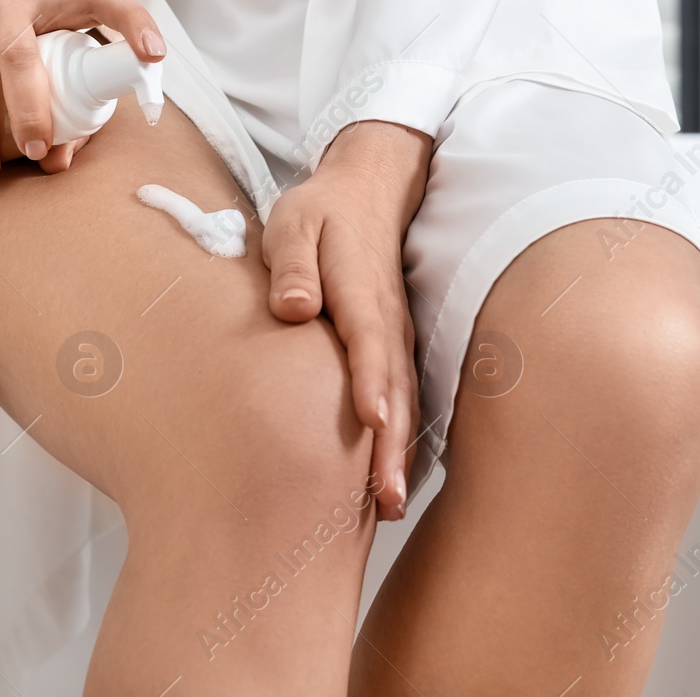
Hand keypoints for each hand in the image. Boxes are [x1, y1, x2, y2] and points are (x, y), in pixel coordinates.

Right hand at [0, 0, 164, 182]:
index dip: (133, 21)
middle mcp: (0, 4)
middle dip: (30, 112)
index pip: (99, 0)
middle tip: (36, 151)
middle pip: (20, 58)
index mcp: (46, 3)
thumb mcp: (29, 54)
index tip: (154, 55)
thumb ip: (56, 101)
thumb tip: (59, 160)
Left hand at [261, 120, 431, 520]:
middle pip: (396, 389)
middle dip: (393, 445)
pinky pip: (404, 400)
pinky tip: (389, 482)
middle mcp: (388, 321)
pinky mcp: (396, 350)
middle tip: (385, 498)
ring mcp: (398, 338)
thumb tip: (294, 308)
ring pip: (406, 402)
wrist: (367, 194)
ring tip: (389, 505)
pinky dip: (402, 441)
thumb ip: (294, 266)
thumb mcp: (293, 226)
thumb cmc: (320, 214)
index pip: (368, 341)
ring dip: (401, 454)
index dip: (371, 382)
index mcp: (361, 291)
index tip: (372, 421)